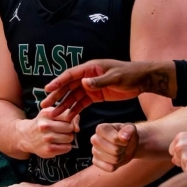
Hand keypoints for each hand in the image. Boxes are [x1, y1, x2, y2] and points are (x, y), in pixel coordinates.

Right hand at [17, 106, 78, 158]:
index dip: (70, 120)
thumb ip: (67, 115)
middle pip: (70, 127)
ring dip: (67, 138)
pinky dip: (65, 146)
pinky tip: (58, 144)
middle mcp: (45, 126)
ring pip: (70, 138)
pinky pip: (67, 148)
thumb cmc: (42, 123)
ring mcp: (46, 139)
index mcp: (46, 114)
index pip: (68, 116)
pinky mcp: (48, 150)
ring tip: (59, 137)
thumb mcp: (51, 114)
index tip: (66, 122)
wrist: (26, 136)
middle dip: (69, 129)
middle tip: (62, 131)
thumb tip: (77, 128)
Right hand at [42, 59, 173, 117]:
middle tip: (45, 106)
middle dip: (56, 96)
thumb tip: (83, 83)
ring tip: (54, 115)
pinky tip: (68, 118)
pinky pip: (82, 103)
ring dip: (64, 105)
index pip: (70, 75)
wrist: (142, 80)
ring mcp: (91, 86)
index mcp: (90, 68)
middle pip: (68, 87)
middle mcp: (88, 76)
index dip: (58, 82)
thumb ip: (99, 81)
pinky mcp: (96, 95)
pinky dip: (75, 110)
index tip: (47, 89)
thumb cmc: (130, 74)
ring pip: (73, 97)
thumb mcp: (115, 77)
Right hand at [90, 123, 137, 171]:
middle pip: (115, 150)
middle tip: (122, 146)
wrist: (126, 145)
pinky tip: (114, 158)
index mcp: (101, 129)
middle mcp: (95, 139)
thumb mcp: (131, 129)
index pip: (114, 139)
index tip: (125, 139)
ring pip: (113, 160)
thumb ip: (129, 130)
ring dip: (120, 157)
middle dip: (122, 149)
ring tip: (119, 151)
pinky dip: (116, 165)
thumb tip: (123, 137)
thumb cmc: (127, 135)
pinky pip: (110, 168)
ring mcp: (94, 151)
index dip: (123, 141)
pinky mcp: (95, 162)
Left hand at [169, 133, 186, 170]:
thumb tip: (173, 160)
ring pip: (181, 167)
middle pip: (175, 159)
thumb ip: (182, 147)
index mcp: (181, 137)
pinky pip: (186, 173)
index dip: (182, 154)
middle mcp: (180, 146)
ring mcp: (184, 157)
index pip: (173, 150)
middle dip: (184, 161)